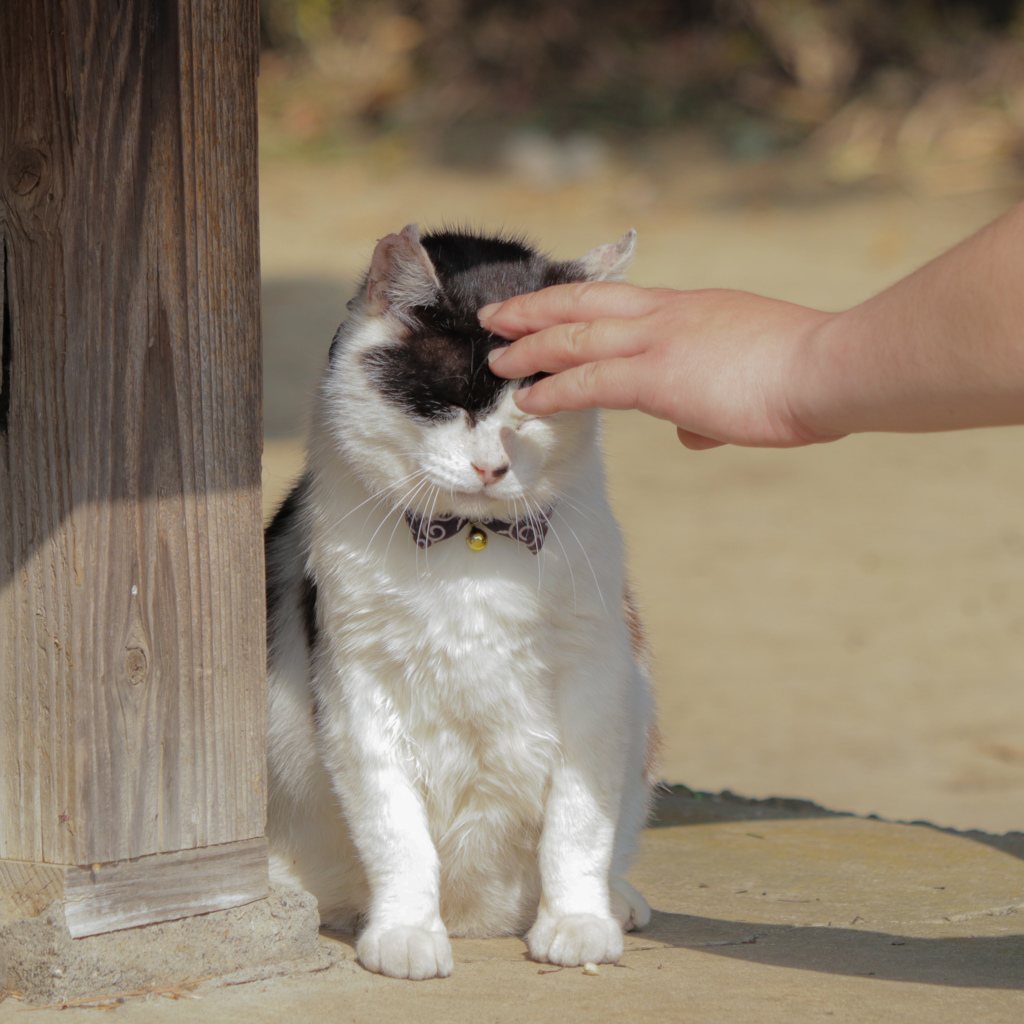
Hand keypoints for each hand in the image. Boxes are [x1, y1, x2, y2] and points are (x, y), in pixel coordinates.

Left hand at [481, 283, 840, 448]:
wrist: (831, 367)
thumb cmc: (807, 373)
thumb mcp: (755, 375)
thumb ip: (711, 407)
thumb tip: (691, 434)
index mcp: (691, 309)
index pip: (620, 300)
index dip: (577, 302)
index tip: (548, 305)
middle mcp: (667, 315)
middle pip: (584, 303)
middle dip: (536, 309)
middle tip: (498, 314)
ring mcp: (659, 341)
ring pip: (575, 338)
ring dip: (530, 347)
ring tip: (494, 356)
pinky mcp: (658, 377)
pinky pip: (589, 382)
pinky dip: (552, 391)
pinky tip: (526, 401)